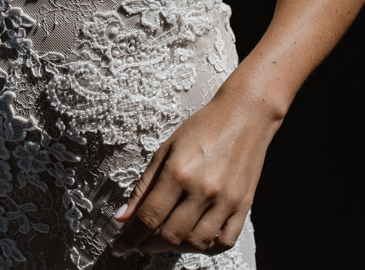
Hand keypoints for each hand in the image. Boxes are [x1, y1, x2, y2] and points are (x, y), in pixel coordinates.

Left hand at [110, 84, 281, 256]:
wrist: (244, 114)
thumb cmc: (204, 127)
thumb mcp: (166, 150)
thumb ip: (143, 186)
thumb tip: (123, 217)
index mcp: (178, 172)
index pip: (148, 218)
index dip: (130, 238)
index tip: (120, 246)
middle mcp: (202, 190)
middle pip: (169, 236)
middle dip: (148, 245)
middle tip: (139, 243)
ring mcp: (225, 200)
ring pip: (195, 244)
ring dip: (174, 249)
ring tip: (163, 241)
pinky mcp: (243, 206)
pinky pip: (224, 242)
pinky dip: (206, 248)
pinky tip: (193, 240)